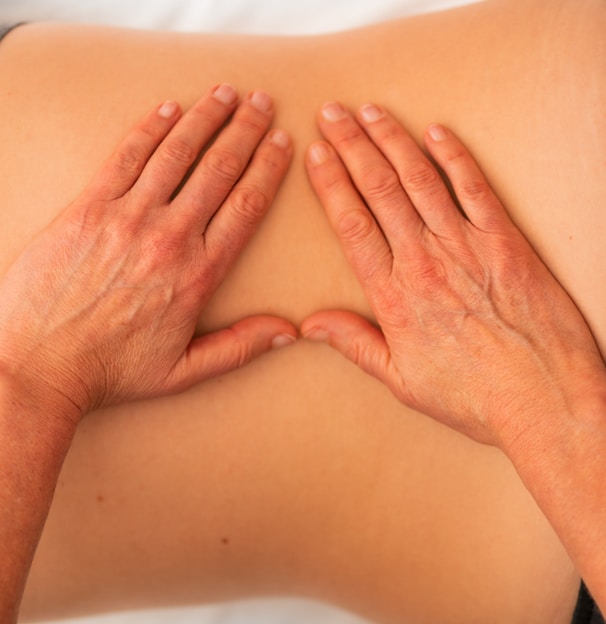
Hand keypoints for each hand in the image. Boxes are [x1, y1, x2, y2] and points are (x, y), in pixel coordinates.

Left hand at [0, 84, 295, 424]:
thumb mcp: (185, 370)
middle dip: (245, 129)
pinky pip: (125, 157)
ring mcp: (126, 218)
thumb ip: (240, 347)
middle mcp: (168, 237)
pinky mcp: (88, 209)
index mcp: (198, 273)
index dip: (268, 168)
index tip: (282, 143)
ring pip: (176, 154)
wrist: (40, 364)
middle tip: (262, 102)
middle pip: (218, 169)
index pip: (246, 206)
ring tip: (225, 93)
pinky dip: (149, 129)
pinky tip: (169, 109)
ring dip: (205, 117)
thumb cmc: (112, 369)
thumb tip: (289, 332)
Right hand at [302, 102, 605, 446]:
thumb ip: (354, 344)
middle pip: (379, 190)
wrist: (542, 398)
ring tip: (370, 112)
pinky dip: (454, 157)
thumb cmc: (472, 395)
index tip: (316, 154)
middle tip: (332, 114)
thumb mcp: (401, 380)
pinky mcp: (505, 241)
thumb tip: (311, 325)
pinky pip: (475, 188)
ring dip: (392, 140)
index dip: (331, 184)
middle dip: (351, 146)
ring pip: (420, 180)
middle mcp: (424, 261)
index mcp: (393, 296)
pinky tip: (436, 132)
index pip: (352, 225)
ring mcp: (466, 246)